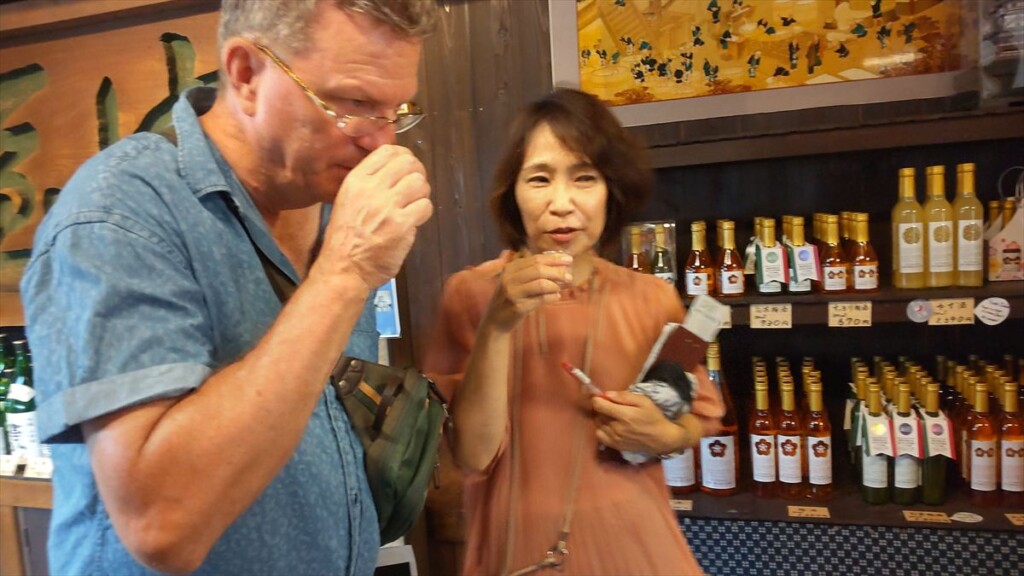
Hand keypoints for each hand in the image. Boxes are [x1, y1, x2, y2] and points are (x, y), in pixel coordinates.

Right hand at [316, 145, 432, 289]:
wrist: (343, 268)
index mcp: (356, 180)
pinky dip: (424, 212)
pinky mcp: (401, 225)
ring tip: (414, 206)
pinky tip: (414, 221)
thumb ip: (369, 183)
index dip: (404, 156)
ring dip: (422, 194)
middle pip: (409, 163)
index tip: (407, 169)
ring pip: (420, 183)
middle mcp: (371, 188)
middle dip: (417, 173)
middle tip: (415, 188)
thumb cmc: (345, 238)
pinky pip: (426, 206)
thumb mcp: (348, 200)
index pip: (388, 150)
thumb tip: (396, 168)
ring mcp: (387, 206)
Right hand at [483, 251, 572, 331]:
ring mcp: (513, 293)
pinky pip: (541, 299)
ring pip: (541, 284)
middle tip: (569, 276)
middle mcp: (509, 279)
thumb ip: (532, 271)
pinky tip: (556, 297)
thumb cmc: (511, 298)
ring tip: (561, 288)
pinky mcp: (518, 307)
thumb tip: (560, 265)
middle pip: (539, 270)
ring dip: (555, 285)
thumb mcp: (515, 281)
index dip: (554, 259)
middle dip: (557, 272)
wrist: (495, 321)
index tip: (569, 259)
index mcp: (510, 268)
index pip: (536, 259)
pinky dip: (552, 297)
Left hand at [592, 391, 686, 455]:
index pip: (598, 405)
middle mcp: (616, 428)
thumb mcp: (643, 401)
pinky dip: (601, 428)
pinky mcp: (615, 445)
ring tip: (611, 415)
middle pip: (597, 414)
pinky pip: (599, 435)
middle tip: (610, 405)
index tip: (602, 397)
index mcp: (623, 415)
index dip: (598, 398)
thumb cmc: (653, 417)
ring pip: (597, 424)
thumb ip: (624, 396)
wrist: (661, 439)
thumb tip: (607, 394)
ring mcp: (614, 438)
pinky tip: (609, 425)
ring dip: (601, 417)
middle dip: (601, 407)